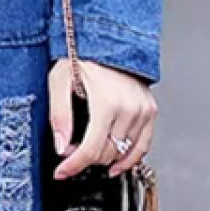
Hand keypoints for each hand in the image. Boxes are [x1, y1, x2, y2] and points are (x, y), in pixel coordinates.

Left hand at [48, 57, 156, 180]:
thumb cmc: (83, 55)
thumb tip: (61, 146)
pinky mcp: (150, 111)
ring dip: (105, 159)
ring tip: (89, 154)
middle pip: (107, 153)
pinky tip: (117, 164)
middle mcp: (129, 108)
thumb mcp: (60, 79)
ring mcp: (143, 110)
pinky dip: (130, 158)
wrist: (109, 37)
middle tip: (70, 152)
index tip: (62, 172)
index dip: (74, 165)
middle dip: (85, 158)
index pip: (91, 149)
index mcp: (107, 102)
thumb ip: (59, 114)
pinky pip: (143, 145)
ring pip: (124, 153)